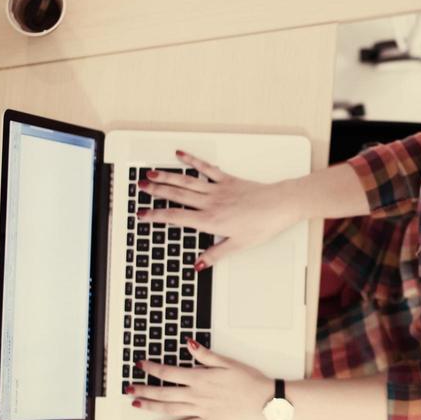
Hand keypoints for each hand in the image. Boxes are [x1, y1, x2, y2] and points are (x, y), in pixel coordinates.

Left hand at [124, 340, 271, 419]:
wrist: (266, 401)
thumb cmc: (250, 381)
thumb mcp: (228, 362)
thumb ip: (205, 355)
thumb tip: (189, 343)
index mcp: (201, 378)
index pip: (169, 372)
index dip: (152, 368)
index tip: (141, 365)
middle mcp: (197, 395)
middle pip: (163, 392)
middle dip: (143, 389)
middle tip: (129, 388)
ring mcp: (201, 410)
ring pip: (169, 408)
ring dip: (150, 405)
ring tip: (136, 403)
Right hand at [137, 151, 297, 268]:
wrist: (281, 205)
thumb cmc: (263, 225)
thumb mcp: (238, 245)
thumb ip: (215, 254)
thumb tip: (198, 264)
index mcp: (210, 220)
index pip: (176, 218)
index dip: (157, 216)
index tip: (142, 215)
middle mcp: (210, 202)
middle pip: (176, 196)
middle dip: (156, 192)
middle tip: (139, 188)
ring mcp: (218, 189)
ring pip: (186, 181)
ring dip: (166, 176)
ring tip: (150, 174)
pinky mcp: (227, 179)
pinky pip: (206, 168)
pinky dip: (192, 160)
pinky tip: (180, 155)